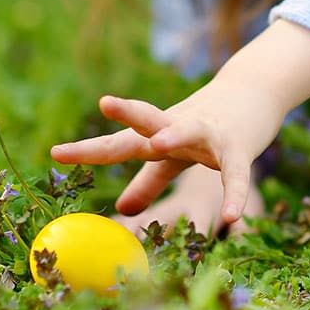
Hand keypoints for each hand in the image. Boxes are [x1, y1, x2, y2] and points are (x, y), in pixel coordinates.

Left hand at [51, 75, 284, 224]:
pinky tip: (233, 216)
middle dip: (128, 113)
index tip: (55, 154)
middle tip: (106, 102)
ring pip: (191, 130)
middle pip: (149, 120)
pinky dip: (235, 193)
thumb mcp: (174, 155)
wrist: (254, 92)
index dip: (88, 150)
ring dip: (176, 134)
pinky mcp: (240, 146)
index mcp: (156, 134)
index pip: (118, 142)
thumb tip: (123, 207)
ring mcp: (210, 134)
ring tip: (159, 143)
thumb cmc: (207, 126)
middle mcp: (178, 128)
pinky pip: (237, 172)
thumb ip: (149, 180)